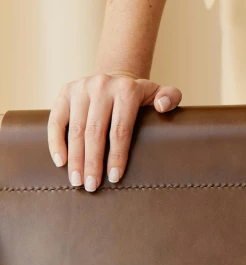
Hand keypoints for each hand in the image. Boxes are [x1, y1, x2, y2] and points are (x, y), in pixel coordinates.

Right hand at [47, 72, 181, 190]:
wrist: (115, 79)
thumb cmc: (139, 96)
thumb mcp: (159, 93)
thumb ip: (170, 97)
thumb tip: (162, 106)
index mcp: (127, 89)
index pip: (121, 129)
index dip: (117, 156)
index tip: (114, 178)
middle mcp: (102, 86)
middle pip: (95, 132)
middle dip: (93, 162)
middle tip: (91, 186)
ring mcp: (81, 88)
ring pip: (76, 130)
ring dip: (75, 159)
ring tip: (77, 181)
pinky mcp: (65, 92)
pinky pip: (56, 121)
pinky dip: (56, 143)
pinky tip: (61, 162)